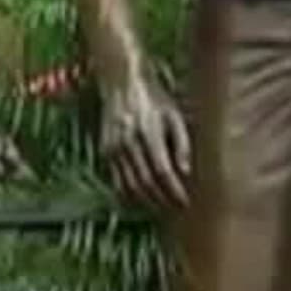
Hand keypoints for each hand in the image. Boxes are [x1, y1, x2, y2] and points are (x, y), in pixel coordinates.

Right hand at [99, 76, 190, 210]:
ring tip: (160, 207)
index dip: (174, 190)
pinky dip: (128, 193)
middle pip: (146, 182)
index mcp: (148, 132)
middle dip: (162, 199)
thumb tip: (185, 171)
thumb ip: (181, 143)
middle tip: (175, 209)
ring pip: (129, 185)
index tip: (184, 202)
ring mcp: (113, 147)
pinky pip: (116, 180)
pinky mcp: (105, 150)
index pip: (162, 171)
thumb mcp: (174, 115)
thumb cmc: (154, 98)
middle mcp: (128, 142)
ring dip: (145, 201)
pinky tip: (140, 199)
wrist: (122, 82)